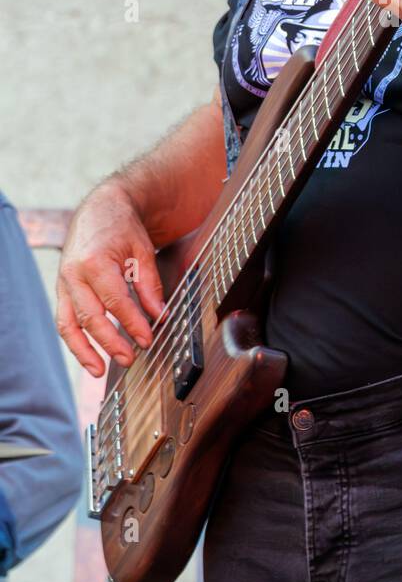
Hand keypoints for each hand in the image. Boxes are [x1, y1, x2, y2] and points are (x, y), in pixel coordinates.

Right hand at [55, 183, 165, 375]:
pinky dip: (75, 341)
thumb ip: (149, 284)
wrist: (99, 209)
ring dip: (84, 351)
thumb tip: (159, 315)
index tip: (148, 339)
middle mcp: (74, 274)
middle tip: (130, 359)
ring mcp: (64, 283)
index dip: (132, 323)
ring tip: (100, 371)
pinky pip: (64, 320)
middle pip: (91, 317)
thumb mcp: (143, 250)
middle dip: (111, 342)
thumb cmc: (122, 227)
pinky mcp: (61, 290)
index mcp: (95, 261)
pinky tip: (90, 357)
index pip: (115, 301)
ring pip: (70, 324)